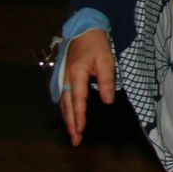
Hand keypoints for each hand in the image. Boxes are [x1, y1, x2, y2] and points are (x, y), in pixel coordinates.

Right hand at [59, 30, 114, 145]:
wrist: (85, 30)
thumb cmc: (97, 44)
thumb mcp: (106, 60)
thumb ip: (106, 81)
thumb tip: (108, 101)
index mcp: (76, 74)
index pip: (78, 100)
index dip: (79, 116)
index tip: (80, 130)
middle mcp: (67, 79)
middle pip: (68, 106)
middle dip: (71, 124)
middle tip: (75, 141)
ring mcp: (64, 78)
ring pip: (64, 103)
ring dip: (68, 119)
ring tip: (73, 133)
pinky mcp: (65, 78)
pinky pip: (64, 97)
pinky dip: (67, 110)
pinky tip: (70, 117)